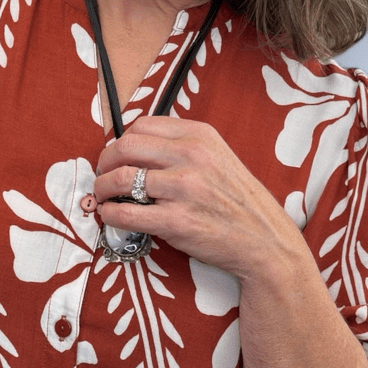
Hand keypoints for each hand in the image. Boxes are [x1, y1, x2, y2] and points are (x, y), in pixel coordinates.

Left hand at [94, 116, 308, 279]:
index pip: (141, 125)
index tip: (117, 155)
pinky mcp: (176, 222)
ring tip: (103, 196)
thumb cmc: (238, 202)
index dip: (120, 140)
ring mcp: (184, 189)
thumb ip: (182, 147)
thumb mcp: (217, 157)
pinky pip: (125, 213)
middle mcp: (192, 157)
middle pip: (125, 147)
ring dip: (102, 188)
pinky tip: (111, 215)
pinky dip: (110, 213)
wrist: (265, 241)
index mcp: (199, 136)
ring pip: (120, 178)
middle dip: (104, 161)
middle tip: (102, 175)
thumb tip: (134, 147)